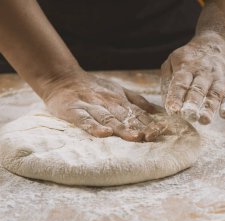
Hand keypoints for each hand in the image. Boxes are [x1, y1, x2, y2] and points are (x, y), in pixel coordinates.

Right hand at [43, 70, 164, 141]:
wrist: (62, 79)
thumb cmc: (93, 87)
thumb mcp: (118, 90)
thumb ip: (137, 100)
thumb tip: (157, 111)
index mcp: (119, 100)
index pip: (137, 113)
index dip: (150, 123)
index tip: (162, 131)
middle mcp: (107, 103)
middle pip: (126, 117)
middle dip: (140, 127)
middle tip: (153, 136)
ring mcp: (91, 107)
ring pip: (109, 119)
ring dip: (123, 128)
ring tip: (135, 137)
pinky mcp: (74, 111)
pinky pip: (85, 120)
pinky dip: (95, 127)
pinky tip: (104, 134)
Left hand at [161, 33, 224, 123]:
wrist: (220, 42)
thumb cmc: (190, 59)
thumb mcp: (173, 61)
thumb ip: (167, 81)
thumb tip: (167, 104)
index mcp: (186, 67)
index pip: (180, 83)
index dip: (176, 97)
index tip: (172, 110)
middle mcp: (204, 72)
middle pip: (198, 89)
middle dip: (193, 104)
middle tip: (188, 116)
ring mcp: (220, 78)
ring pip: (214, 94)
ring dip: (210, 108)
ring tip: (204, 120)